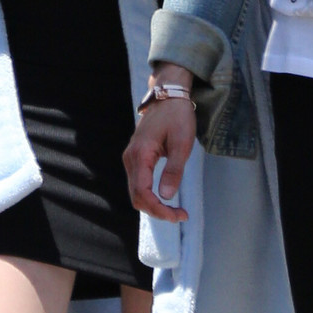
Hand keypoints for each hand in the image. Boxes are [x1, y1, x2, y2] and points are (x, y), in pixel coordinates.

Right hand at [124, 65, 195, 221]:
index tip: (177, 215)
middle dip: (157, 211)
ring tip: (175, 210)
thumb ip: (173, 170)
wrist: (168, 97)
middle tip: (180, 215)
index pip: (142, 192)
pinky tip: (165, 198)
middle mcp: (130, 159)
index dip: (158, 209)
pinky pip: (138, 184)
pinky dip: (150, 196)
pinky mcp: (135, 159)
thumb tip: (166, 196)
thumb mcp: (181, 143)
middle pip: (136, 197)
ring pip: (136, 192)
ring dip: (153, 205)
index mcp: (140, 155)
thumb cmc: (177, 116)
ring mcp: (130, 159)